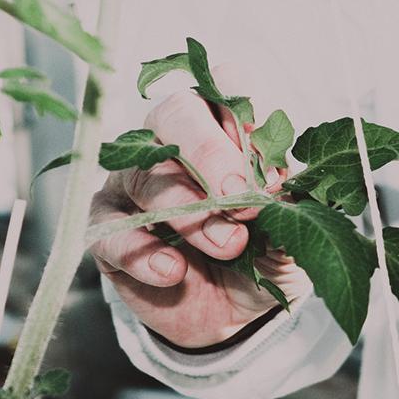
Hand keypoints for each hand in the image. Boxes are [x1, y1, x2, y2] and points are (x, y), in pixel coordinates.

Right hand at [87, 87, 303, 348]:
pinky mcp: (109, 227)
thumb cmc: (264, 253)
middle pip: (176, 114)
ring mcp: (135, 180)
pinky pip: (111, 228)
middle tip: (240, 197)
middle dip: (209, 152)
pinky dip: (143, 251)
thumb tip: (272, 182)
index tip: (269, 163)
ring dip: (190, 212)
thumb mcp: (289, 231)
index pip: (226, 84)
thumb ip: (284, 203)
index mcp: (225, 124)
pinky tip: (174, 271)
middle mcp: (174, 140)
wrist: (236, 315)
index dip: (246, 112)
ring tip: (231, 245)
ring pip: (146, 174)